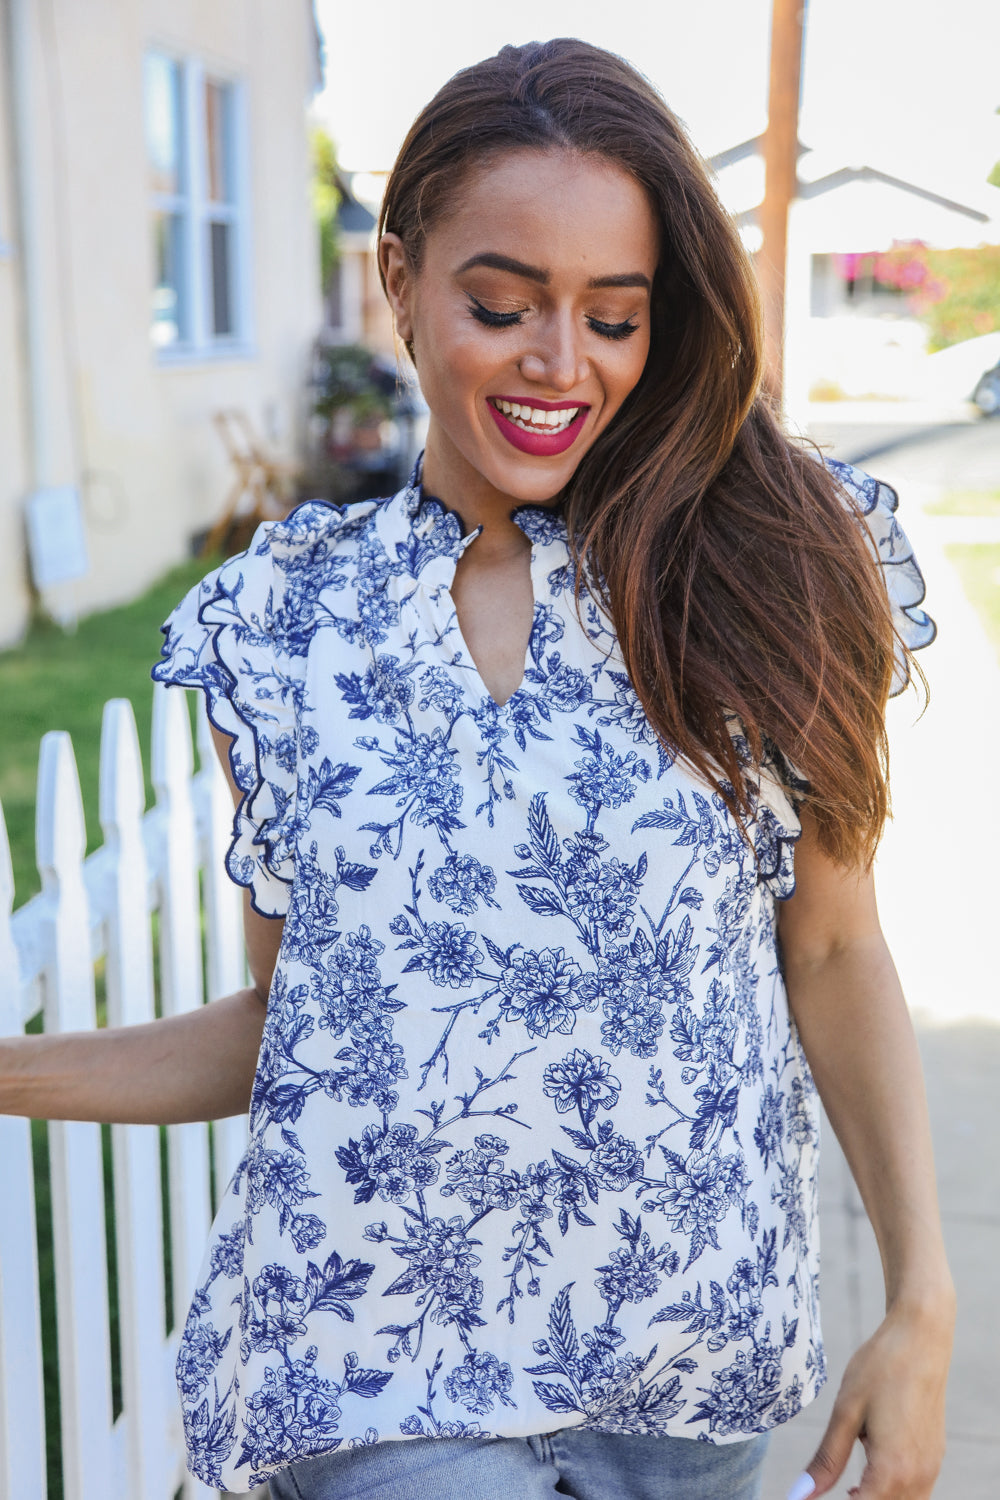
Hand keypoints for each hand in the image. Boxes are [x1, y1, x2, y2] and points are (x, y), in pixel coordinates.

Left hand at [790, 1296, 953, 1498]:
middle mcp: (918, 1477)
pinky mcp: (934, 1457)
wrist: (921, 1337)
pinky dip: (892, 1494)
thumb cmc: (880, 1368)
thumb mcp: (846, 1411)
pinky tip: (870, 1473)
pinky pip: (915, 1494)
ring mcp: (930, 1468)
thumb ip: (827, 1459)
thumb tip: (801, 1495)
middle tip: (829, 1489)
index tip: (809, 1497)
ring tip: (848, 1487)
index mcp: (893, 1469)